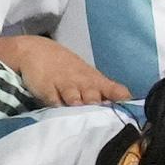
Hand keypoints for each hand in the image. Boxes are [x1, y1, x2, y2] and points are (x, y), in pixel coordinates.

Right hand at [0, 32, 130, 111]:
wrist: (36, 51)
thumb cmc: (69, 69)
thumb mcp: (89, 77)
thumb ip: (107, 91)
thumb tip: (128, 104)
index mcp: (95, 80)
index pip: (115, 90)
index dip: (121, 100)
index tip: (127, 108)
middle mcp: (82, 83)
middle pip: (94, 96)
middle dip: (98, 105)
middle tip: (101, 112)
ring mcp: (63, 85)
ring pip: (74, 98)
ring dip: (79, 105)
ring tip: (82, 110)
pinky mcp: (46, 89)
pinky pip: (53, 100)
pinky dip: (57, 107)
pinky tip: (61, 112)